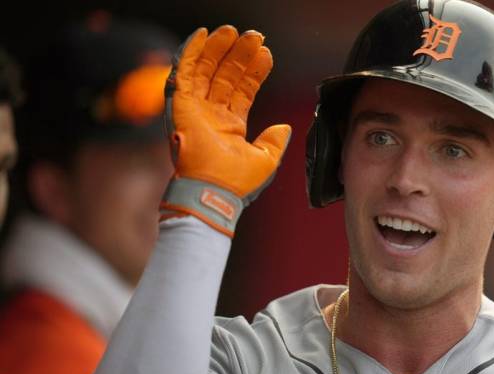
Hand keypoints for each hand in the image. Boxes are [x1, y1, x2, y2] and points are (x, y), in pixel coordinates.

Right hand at [161, 25, 290, 235]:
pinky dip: (190, 52)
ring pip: (206, 71)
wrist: (215, 193)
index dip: (254, 72)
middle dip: (239, 55)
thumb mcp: (266, 160)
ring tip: (233, 32)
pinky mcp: (180, 106)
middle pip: (225, 76)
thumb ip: (274, 142)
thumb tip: (284, 127)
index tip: (266, 54)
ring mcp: (195, 109)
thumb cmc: (237, 184)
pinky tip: (202, 35)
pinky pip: (183, 73)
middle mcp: (211, 115)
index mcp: (230, 126)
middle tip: (254, 36)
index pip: (243, 91)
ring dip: (218, 49)